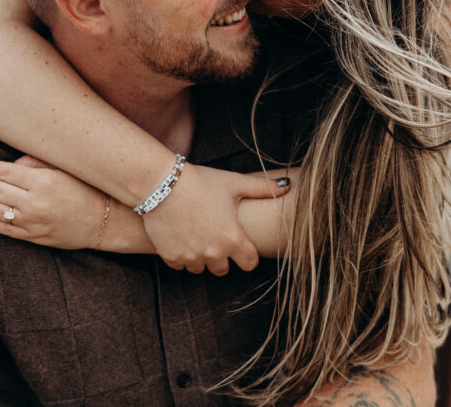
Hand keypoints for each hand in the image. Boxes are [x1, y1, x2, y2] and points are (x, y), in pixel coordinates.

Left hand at [0, 156, 108, 248]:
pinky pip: (4, 230)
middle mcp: (36, 203)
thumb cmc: (89, 186)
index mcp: (44, 181)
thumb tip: (8, 166)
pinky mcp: (35, 238)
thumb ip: (35, 163)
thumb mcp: (65, 167)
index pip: (3, 172)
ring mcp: (34, 223)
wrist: (108, 220)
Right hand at [142, 163, 289, 275]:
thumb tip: (288, 185)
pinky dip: (182, 255)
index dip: (247, 254)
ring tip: (196, 233)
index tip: (242, 246)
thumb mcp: (233, 182)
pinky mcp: (171, 258)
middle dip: (222, 256)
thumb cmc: (201, 181)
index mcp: (233, 238)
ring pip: (201, 268)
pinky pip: (181, 266)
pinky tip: (180, 236)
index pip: (249, 263)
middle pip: (223, 269)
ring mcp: (191, 258)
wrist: (161, 183)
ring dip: (201, 256)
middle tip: (215, 234)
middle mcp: (213, 253)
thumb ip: (263, 188)